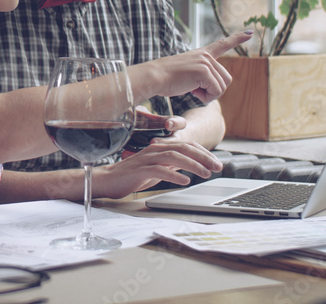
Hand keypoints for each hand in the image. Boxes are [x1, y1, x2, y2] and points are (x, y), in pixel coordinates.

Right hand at [92, 142, 221, 198]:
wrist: (108, 180)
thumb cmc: (132, 175)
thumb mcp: (156, 169)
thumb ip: (171, 165)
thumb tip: (188, 165)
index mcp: (160, 147)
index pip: (186, 145)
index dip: (203, 153)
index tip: (216, 163)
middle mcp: (155, 149)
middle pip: (183, 148)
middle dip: (203, 157)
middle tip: (217, 167)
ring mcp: (147, 159)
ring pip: (174, 157)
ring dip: (193, 165)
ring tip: (205, 173)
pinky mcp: (140, 170)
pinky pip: (160, 170)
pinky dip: (174, 175)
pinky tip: (185, 181)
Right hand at [136, 31, 252, 103]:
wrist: (154, 77)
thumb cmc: (166, 79)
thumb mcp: (187, 73)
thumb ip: (202, 75)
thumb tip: (215, 86)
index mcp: (202, 54)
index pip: (222, 44)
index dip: (237, 39)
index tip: (250, 32)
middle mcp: (206, 56)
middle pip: (226, 79)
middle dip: (213, 90)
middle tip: (195, 90)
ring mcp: (206, 62)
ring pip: (222, 87)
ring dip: (209, 95)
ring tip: (192, 90)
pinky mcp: (204, 71)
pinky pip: (216, 91)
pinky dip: (206, 97)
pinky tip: (192, 92)